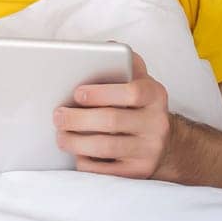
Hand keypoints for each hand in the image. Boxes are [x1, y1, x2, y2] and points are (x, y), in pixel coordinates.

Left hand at [54, 52, 174, 178]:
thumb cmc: (138, 104)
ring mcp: (150, 150)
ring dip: (76, 142)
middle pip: (112, 121)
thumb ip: (124, 61)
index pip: (133, 92)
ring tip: (60, 136)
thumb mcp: (138, 79)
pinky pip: (107, 171)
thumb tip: (104, 48)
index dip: (102, 92)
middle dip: (78, 119)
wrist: (164, 142)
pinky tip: (77, 153)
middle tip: (57, 116)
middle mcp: (157, 122)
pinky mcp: (139, 172)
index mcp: (155, 95)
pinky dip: (87, 162)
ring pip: (107, 147)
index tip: (77, 93)